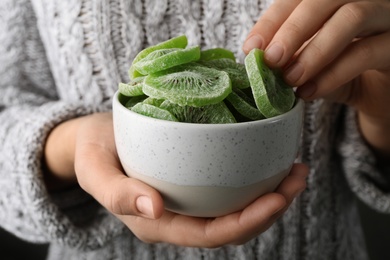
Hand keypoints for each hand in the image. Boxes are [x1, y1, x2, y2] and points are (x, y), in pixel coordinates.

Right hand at [44, 112, 307, 246]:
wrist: (92, 142)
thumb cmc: (93, 154)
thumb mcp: (95, 170)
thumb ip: (118, 193)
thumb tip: (155, 207)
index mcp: (159, 222)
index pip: (211, 234)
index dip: (248, 222)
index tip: (278, 197)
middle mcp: (179, 217)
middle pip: (233, 226)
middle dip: (271, 208)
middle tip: (298, 175)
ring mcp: (187, 202)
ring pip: (236, 211)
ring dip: (269, 195)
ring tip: (294, 169)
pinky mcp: (192, 184)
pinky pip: (228, 191)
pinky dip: (254, 180)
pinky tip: (269, 160)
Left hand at [243, 0, 389, 157]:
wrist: (381, 95)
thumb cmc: (344, 73)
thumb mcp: (313, 64)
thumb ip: (293, 57)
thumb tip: (258, 60)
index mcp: (336, 1)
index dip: (272, 20)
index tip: (251, 47)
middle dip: (292, 30)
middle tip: (271, 60)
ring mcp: (386, 16)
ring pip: (351, 17)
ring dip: (314, 51)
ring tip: (290, 79)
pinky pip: (366, 52)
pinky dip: (333, 73)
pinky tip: (310, 91)